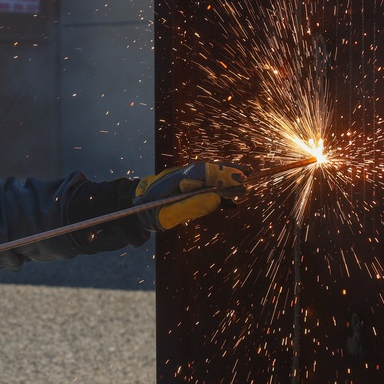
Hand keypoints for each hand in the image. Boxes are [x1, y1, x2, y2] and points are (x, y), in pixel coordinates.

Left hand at [134, 162, 248, 230]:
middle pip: (209, 170)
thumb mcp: (166, 213)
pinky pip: (204, 185)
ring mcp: (184, 181)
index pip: (204, 172)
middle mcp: (182, 176)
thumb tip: (216, 198)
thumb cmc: (148, 211)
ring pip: (208, 176)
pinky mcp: (185, 188)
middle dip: (228, 172)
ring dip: (226, 178)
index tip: (240, 179)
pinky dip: (218, 188)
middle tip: (248, 175)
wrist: (135, 209)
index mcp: (177, 178)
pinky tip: (231, 195)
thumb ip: (190, 207)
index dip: (223, 174)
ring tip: (244, 182)